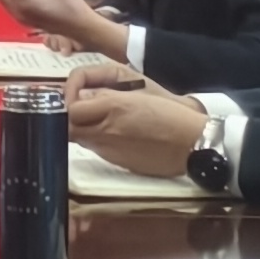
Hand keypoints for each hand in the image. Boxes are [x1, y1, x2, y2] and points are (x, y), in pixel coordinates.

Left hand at [68, 81, 205, 174]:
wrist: (192, 145)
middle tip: (77, 112)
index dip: (67, 104)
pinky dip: (98, 142)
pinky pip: (98, 151)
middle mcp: (106, 131)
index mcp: (112, 107)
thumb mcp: (137, 95)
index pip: (71, 109)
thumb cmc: (170, 115)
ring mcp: (110, 151)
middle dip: (68, 120)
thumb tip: (82, 99)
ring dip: (82, 130)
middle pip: (69, 128)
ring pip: (81, 140)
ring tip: (97, 121)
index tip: (72, 99)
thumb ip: (105, 96)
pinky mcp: (118, 164)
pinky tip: (114, 135)